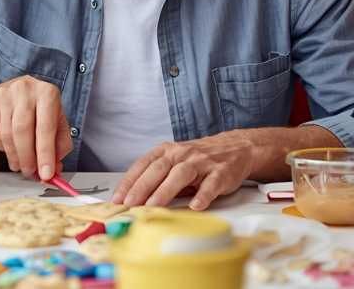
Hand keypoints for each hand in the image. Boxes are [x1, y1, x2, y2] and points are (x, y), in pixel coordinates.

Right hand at [0, 75, 71, 180]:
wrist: (13, 93)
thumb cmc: (38, 110)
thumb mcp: (56, 122)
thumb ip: (59, 145)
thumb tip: (55, 170)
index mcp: (47, 93)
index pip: (46, 126)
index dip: (46, 153)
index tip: (46, 173)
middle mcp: (25, 89)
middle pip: (23, 130)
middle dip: (27, 157)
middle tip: (30, 172)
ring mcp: (4, 94)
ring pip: (7, 134)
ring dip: (14, 156)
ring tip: (20, 164)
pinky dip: (3, 148)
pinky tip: (10, 148)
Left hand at [113, 132, 253, 209]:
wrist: (235, 148)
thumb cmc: (199, 159)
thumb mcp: (174, 162)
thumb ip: (157, 177)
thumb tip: (134, 199)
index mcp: (167, 151)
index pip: (143, 165)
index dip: (129, 181)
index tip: (118, 198)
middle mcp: (182, 153)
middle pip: (158, 169)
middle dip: (142, 187)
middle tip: (130, 204)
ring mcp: (201, 162)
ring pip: (180, 174)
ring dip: (165, 191)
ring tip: (154, 206)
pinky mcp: (220, 172)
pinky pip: (210, 184)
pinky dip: (203, 195)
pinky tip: (195, 206)